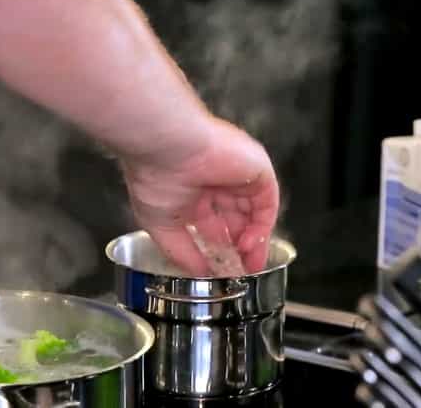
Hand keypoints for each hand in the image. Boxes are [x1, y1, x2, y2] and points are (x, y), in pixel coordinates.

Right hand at [121, 116, 278, 275]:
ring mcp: (237, 175)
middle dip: (240, 249)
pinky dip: (262, 225)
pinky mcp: (255, 168)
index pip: (214, 226)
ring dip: (254, 241)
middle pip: (237, 221)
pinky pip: (267, 202)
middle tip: (242, 272)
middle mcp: (215, 182)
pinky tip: (249, 243)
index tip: (223, 272)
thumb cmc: (153, 175)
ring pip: (255, 213)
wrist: (165, 146)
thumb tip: (199, 273)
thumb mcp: (162, 226)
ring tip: (248, 264)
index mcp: (191, 192)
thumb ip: (182, 253)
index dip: (220, 251)